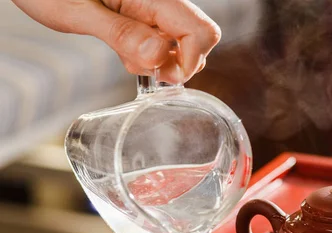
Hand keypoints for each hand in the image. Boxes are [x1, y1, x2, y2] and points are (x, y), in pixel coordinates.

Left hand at [11, 0, 220, 82]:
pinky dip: (153, 55)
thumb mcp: (78, 13)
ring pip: (185, 44)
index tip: (161, 75)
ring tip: (126, 55)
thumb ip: (122, 34)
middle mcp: (160, 1)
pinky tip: (127, 50)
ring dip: (164, 62)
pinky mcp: (147, 17)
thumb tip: (158, 57)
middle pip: (201, 38)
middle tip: (143, 67)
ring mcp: (155, 10)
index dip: (190, 61)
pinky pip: (167, 41)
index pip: (202, 32)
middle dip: (180, 63)